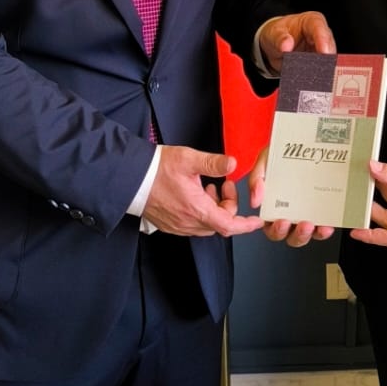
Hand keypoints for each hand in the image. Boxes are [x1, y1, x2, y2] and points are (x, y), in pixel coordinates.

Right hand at [143, 146, 263, 237]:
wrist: (129, 178)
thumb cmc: (156, 169)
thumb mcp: (188, 160)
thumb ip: (213, 163)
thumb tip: (233, 163)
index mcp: (197, 209)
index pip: (229, 225)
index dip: (246, 225)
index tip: (256, 221)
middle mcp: (188, 222)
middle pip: (220, 223)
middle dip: (228, 206)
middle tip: (224, 185)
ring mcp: (178, 226)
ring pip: (207, 224)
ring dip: (214, 208)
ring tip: (208, 187)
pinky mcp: (170, 225)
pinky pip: (193, 224)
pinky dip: (201, 211)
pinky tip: (195, 194)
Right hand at [248, 145, 334, 247]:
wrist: (304, 138)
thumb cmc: (281, 152)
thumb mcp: (265, 160)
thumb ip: (257, 178)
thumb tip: (255, 201)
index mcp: (274, 207)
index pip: (272, 228)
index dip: (276, 230)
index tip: (281, 222)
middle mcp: (292, 213)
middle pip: (292, 236)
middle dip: (297, 235)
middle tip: (302, 224)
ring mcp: (310, 212)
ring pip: (311, 234)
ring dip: (314, 234)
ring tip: (318, 225)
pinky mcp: (326, 209)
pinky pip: (327, 224)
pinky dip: (327, 227)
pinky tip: (330, 223)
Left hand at [258, 11, 335, 73]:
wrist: (274, 47)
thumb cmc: (276, 35)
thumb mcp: (273, 34)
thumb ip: (279, 38)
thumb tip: (287, 45)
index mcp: (311, 21)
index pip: (320, 28)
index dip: (323, 39)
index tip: (324, 52)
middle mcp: (320, 35)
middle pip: (329, 46)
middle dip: (327, 59)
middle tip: (323, 71)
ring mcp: (321, 50)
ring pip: (328, 61)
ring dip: (323, 71)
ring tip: (316, 80)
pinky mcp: (319, 64)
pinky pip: (322, 71)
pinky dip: (318, 78)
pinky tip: (314, 84)